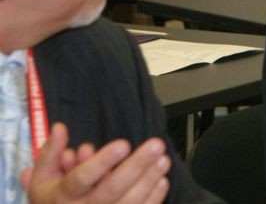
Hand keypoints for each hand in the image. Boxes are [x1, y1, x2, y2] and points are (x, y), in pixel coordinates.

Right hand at [22, 123, 170, 203]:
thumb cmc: (51, 197)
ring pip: (128, 202)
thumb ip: (50, 152)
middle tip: (156, 145)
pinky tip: (162, 181)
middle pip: (111, 189)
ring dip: (148, 180)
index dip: (102, 162)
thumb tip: (59, 128)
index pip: (82, 178)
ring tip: (163, 160)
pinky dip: (152, 198)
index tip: (124, 144)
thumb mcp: (42, 177)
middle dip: (136, 166)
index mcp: (62, 195)